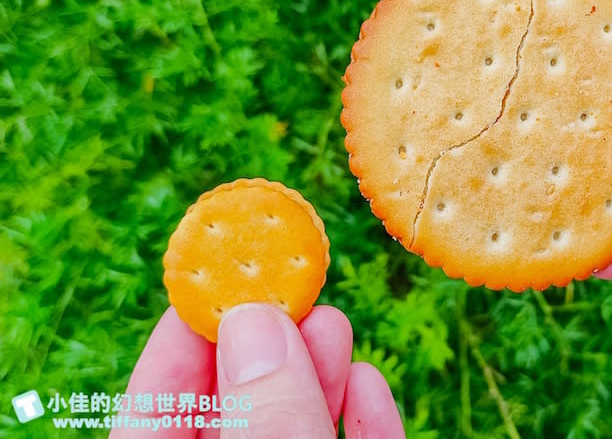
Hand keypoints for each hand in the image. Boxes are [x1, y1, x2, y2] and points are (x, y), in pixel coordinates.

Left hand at [111, 304, 404, 437]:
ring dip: (319, 379)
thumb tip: (254, 322)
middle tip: (288, 292)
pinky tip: (368, 383)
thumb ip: (264, 418)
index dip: (180, 345)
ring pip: (294, 433)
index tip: (215, 279)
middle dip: (264, 349)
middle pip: (232, 416)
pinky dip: (361, 425)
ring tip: (334, 322)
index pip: (152, 419)